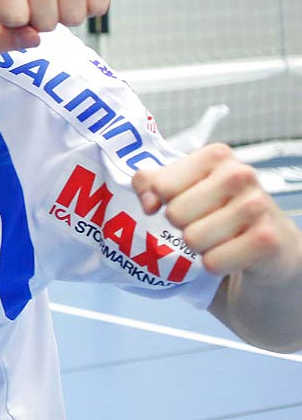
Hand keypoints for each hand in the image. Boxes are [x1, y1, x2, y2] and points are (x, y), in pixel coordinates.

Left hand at [133, 144, 299, 278]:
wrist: (272, 240)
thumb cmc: (219, 207)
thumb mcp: (184, 186)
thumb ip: (150, 183)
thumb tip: (148, 204)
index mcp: (216, 155)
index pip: (161, 186)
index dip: (165, 201)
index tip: (185, 201)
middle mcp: (240, 174)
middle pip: (175, 214)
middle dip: (183, 225)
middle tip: (205, 222)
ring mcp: (257, 206)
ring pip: (192, 239)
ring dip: (199, 246)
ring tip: (219, 237)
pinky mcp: (267, 240)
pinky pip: (213, 262)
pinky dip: (216, 264)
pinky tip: (232, 253)